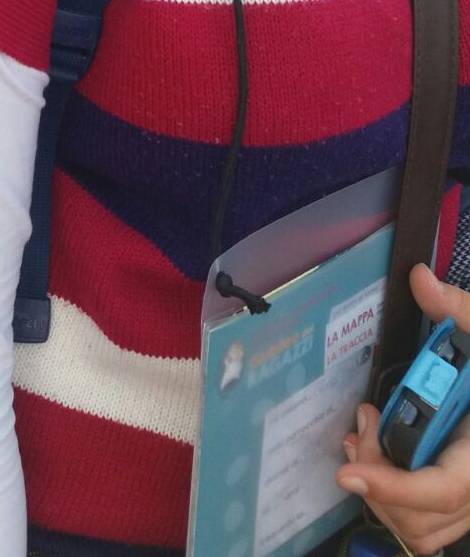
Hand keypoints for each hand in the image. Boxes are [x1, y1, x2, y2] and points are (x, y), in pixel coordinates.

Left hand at [339, 264, 469, 553]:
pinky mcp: (457, 506)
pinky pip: (421, 525)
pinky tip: (372, 457)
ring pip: (418, 529)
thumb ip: (457, 310)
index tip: (349, 474)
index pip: (445, 489)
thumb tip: (419, 277)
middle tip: (359, 427)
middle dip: (378, 477)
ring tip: (362, 438)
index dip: (396, 486)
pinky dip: (390, 499)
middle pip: (422, 515)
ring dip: (380, 491)